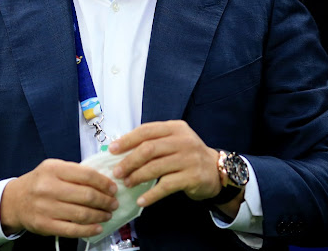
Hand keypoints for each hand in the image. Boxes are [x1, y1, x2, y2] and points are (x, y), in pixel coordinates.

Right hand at [0, 158, 118, 237]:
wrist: (15, 200)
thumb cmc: (39, 183)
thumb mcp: (53, 168)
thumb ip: (75, 172)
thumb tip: (104, 180)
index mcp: (53, 169)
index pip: (86, 175)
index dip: (104, 183)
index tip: (113, 188)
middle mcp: (48, 187)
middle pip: (86, 195)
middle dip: (105, 201)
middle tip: (113, 203)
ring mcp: (46, 208)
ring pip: (81, 214)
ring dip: (100, 215)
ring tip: (107, 214)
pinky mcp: (45, 225)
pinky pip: (72, 230)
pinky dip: (89, 229)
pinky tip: (98, 227)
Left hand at [108, 120, 222, 206]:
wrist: (216, 171)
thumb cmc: (187, 155)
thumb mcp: (174, 141)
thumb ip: (153, 142)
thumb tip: (121, 150)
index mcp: (175, 128)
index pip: (146, 131)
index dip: (127, 140)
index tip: (112, 150)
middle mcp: (183, 140)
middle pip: (149, 149)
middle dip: (129, 161)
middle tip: (117, 172)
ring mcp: (189, 158)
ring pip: (156, 167)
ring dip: (137, 177)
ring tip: (127, 184)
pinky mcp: (193, 177)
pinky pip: (166, 186)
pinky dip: (151, 195)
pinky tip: (141, 200)